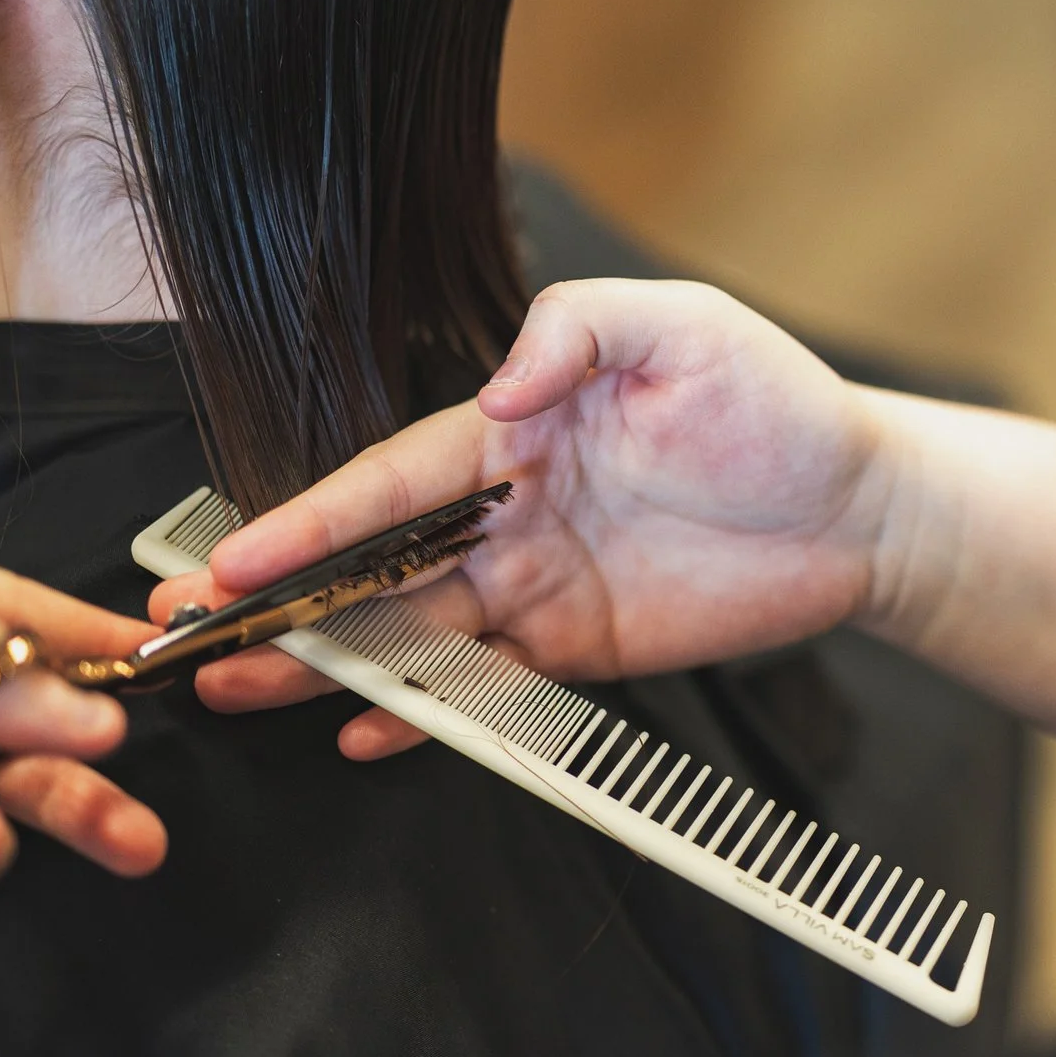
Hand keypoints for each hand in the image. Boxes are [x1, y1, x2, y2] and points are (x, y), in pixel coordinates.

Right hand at [160, 280, 895, 759]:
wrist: (864, 504)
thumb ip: (577, 332)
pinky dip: (426, 709)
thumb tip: (496, 394)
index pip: (387, 482)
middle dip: (281, 601)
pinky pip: (489, 685)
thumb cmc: (774, 402)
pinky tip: (363, 730)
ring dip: (327, 662)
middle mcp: (509, 511)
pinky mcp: (584, 649)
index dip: (306, 521)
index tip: (229, 558)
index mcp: (514, 430)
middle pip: (374, 564)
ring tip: (240, 691)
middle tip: (191, 641)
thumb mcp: (680, 326)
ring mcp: (541, 585)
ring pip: (411, 630)